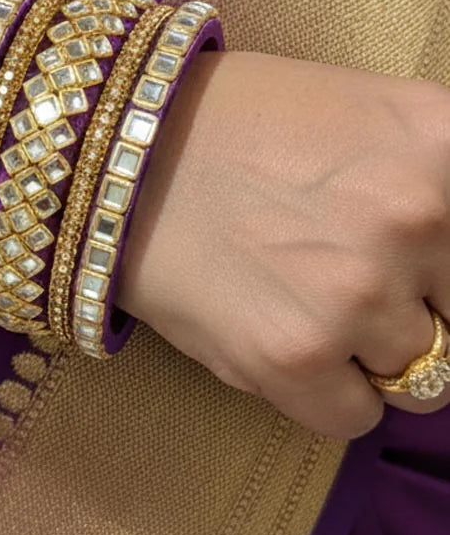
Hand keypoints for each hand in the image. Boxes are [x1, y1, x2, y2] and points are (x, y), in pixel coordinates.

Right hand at [118, 51, 449, 438]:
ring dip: (366, 354)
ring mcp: (357, 294)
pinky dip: (321, 393)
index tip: (419, 281)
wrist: (118, 153)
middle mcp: (421, 220)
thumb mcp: (370, 116)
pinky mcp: (293, 357)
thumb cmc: (237, 124)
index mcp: (448, 148)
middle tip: (344, 278)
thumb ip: (440, 183)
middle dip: (416, 311)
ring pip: (420, 379)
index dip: (445, 277)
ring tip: (299, 304)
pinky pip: (354, 418)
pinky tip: (274, 337)